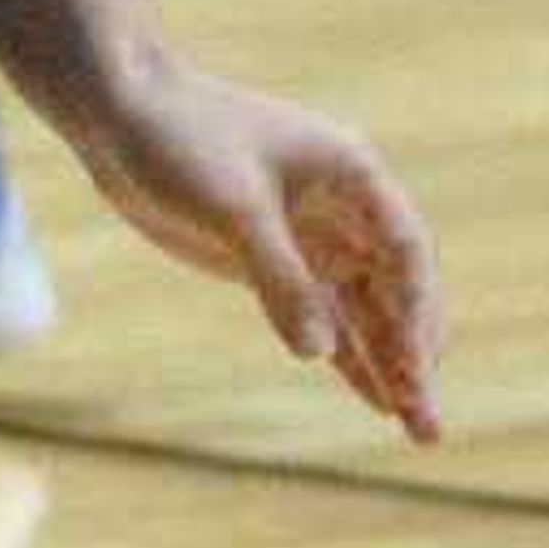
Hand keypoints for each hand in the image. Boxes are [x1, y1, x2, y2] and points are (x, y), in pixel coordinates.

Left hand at [77, 52, 443, 443]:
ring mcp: (311, 239)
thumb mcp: (233, 208)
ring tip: (419, 431)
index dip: (417, 310)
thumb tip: (318, 353)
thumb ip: (278, 276)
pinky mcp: (275, 263)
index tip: (416, 366)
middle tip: (426, 423)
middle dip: (416, 354)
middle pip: (397, 290)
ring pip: (366, 312)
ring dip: (391, 366)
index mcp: (351, 174)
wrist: (121, 116)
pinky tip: (376, 402)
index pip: (405, 251)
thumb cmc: (181, 140)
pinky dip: (350, 358)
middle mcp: (343, 209)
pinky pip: (325, 318)